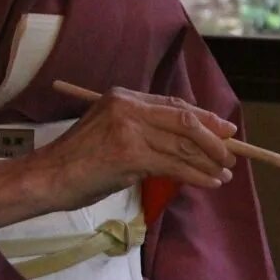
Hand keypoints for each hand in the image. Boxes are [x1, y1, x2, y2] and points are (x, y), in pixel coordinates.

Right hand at [35, 87, 237, 211]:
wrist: (47, 177)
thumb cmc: (78, 160)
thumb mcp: (109, 131)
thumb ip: (143, 128)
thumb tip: (186, 141)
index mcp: (124, 97)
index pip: (174, 104)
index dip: (204, 118)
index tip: (225, 130)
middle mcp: (128, 107)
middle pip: (185, 120)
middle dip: (213, 139)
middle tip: (231, 155)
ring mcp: (129, 130)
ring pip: (182, 145)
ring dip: (209, 162)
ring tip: (224, 174)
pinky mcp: (129, 154)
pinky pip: (174, 165)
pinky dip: (197, 176)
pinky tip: (209, 183)